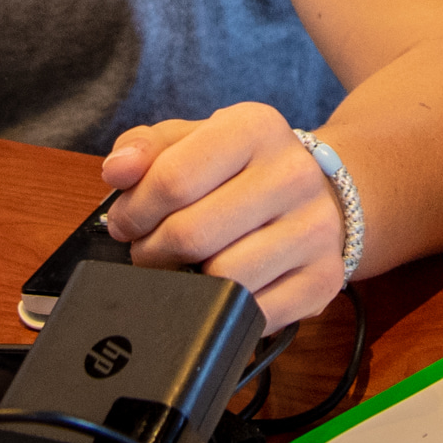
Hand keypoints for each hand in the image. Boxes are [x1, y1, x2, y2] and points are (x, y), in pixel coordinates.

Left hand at [102, 103, 346, 330]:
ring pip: (223, 278)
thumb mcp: (195, 140)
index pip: (172, 179)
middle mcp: (293, 174)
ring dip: (187, 284)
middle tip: (149, 250)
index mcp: (256, 128)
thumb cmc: (243, 170)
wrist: (323, 193)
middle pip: (192, 234)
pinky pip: (255, 314)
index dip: (134, 211)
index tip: (126, 223)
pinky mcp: (324, 279)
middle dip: (152, 251)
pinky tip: (221, 288)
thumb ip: (146, 148)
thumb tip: (117, 170)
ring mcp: (315, 229)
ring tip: (184, 268)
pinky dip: (225, 309)